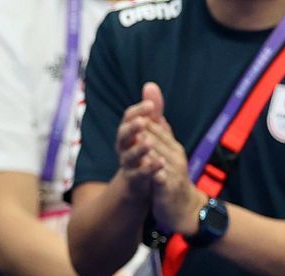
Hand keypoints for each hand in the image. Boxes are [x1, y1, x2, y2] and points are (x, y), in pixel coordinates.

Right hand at [115, 82, 167, 196]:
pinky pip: (140, 173)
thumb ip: (151, 110)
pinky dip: (150, 168)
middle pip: (123, 135)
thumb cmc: (143, 150)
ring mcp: (127, 163)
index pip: (128, 118)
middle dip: (132, 128)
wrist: (138, 181)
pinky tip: (161, 162)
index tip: (150, 105)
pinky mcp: (134, 179)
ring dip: (139, 149)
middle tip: (142, 122)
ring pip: (129, 156)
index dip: (138, 111)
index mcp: (127, 132)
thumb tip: (150, 85)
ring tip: (149, 142)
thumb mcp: (149, 129)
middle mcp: (123, 147)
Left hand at [135, 85, 205, 234]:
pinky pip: (161, 178)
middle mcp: (175, 156)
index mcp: (172, 146)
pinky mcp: (169, 188)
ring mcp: (173, 172)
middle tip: (135, 121)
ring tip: (138, 140)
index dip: (146, 120)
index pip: (158, 129)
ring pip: (160, 157)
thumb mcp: (167, 153)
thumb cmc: (172, 177)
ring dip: (150, 149)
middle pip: (159, 141)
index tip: (133, 112)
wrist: (184, 208)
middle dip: (147, 131)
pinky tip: (146, 167)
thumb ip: (160, 129)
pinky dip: (155, 171)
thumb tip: (154, 103)